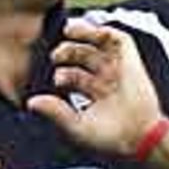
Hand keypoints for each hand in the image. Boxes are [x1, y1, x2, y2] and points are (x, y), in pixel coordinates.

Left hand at [26, 20, 162, 156]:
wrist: (138, 137)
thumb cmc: (110, 138)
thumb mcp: (76, 126)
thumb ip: (54, 112)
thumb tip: (30, 102)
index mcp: (95, 96)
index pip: (75, 77)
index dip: (62, 74)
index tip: (55, 79)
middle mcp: (107, 80)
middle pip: (84, 57)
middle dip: (68, 52)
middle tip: (56, 56)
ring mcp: (119, 70)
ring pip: (99, 44)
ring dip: (84, 34)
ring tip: (68, 30)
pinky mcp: (132, 62)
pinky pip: (119, 39)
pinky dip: (104, 30)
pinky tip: (90, 29)